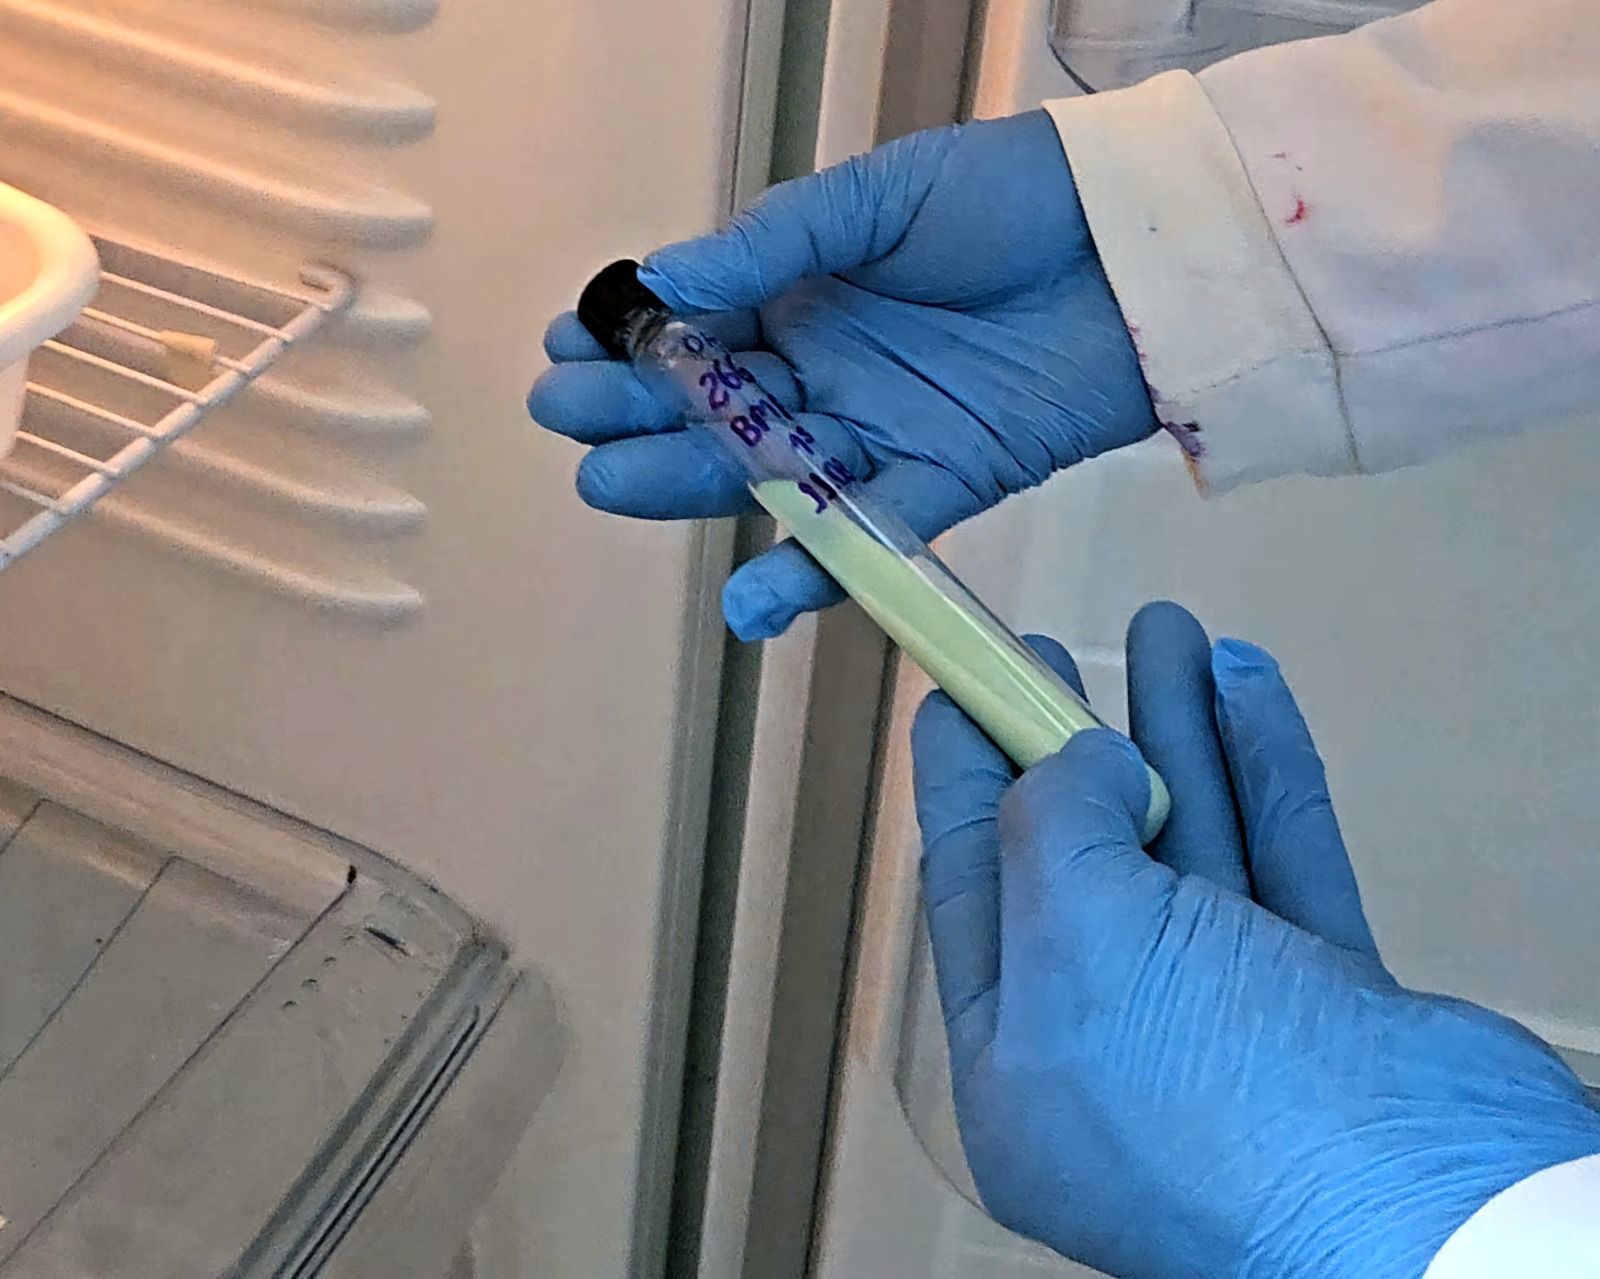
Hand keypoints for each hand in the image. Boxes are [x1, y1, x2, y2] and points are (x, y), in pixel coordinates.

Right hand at [528, 111, 1155, 639]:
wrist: (1137, 248)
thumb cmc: (1011, 198)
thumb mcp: (878, 198)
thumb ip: (773, 246)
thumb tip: (664, 282)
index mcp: (804, 292)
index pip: (696, 328)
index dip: (631, 343)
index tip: (568, 347)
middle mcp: (828, 370)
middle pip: (716, 409)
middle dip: (638, 416)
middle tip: (570, 422)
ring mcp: (876, 432)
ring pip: (768, 475)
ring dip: (689, 486)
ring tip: (610, 484)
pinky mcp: (937, 485)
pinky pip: (862, 538)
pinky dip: (807, 574)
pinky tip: (745, 599)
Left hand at [912, 601, 1599, 1278]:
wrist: (1426, 1202)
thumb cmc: (1215, 1096)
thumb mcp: (1073, 938)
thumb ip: (1049, 827)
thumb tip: (1079, 762)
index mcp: (1019, 1066)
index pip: (970, 893)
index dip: (961, 780)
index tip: (956, 688)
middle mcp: (1115, 1050)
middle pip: (1082, 862)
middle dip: (1073, 743)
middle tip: (1049, 651)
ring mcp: (1229, 1029)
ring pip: (1188, 851)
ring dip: (1175, 735)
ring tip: (1167, 632)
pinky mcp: (1326, 1007)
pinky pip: (1281, 867)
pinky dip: (1263, 776)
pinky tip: (1244, 688)